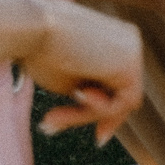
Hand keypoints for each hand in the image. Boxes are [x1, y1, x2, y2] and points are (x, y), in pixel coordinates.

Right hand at [24, 0, 144, 143]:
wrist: (31, 27)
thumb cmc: (37, 51)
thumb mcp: (67, 78)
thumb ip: (86, 91)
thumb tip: (103, 116)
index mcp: (114, 41)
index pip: (116, 83)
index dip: (103, 110)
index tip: (96, 137)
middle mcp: (129, 43)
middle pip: (120, 92)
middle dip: (88, 116)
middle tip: (52, 128)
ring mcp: (133, 50)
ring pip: (121, 100)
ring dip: (86, 115)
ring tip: (51, 118)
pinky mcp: (131, 62)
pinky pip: (123, 101)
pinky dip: (100, 110)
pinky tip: (79, 96)